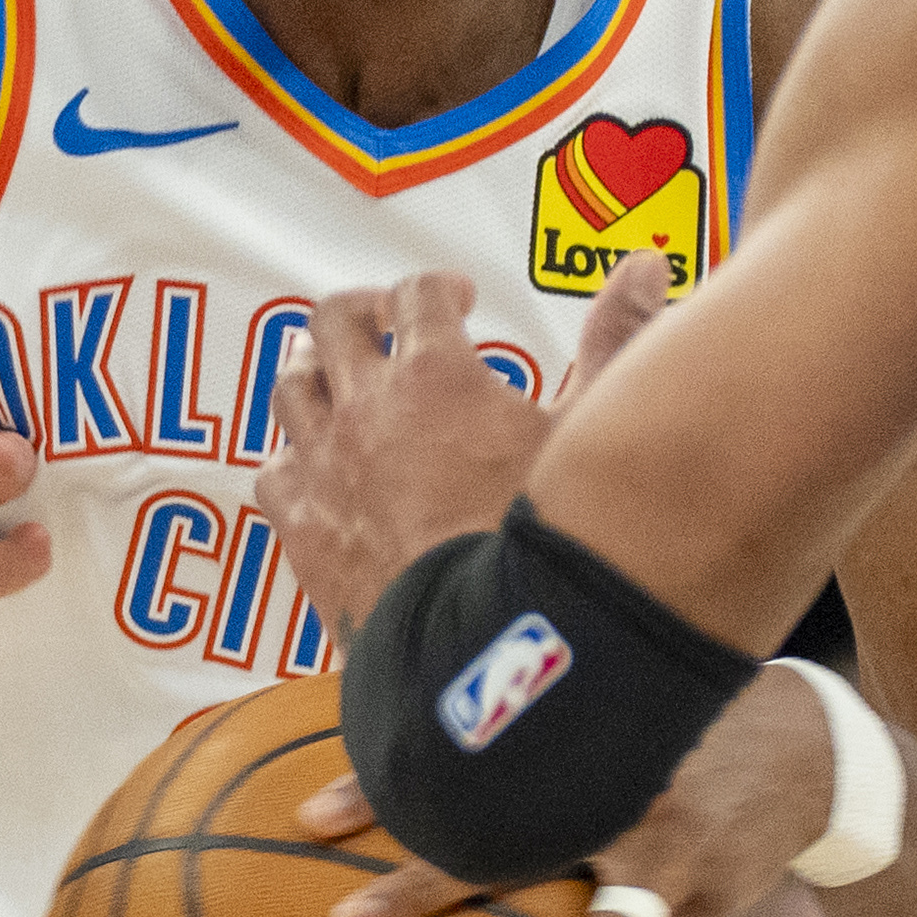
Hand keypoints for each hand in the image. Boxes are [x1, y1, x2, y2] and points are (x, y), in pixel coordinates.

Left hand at [268, 257, 667, 641]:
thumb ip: (618, 339)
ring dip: (316, 372)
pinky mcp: (302, 528)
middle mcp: (365, 408)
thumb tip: (643, 267)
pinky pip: (273, 470)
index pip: (416, 294)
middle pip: (333, 321)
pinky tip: (316, 466)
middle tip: (388, 324)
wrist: (480, 650)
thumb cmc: (542, 547)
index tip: (458, 304)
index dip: (437, 289)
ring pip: (291, 387)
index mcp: (434, 374)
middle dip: (362, 312)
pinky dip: (294, 457)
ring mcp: (323, 467)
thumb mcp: (591, 432)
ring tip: (341, 378)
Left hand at [297, 663, 831, 916]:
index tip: (309, 822)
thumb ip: (523, 722)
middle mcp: (624, 801)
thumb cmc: (674, 727)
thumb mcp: (607, 710)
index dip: (389, 789)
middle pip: (514, 846)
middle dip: (426, 888)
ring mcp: (677, 864)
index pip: (472, 767)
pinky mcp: (719, 910)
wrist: (809, 744)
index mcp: (584, 751)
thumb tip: (407, 720)